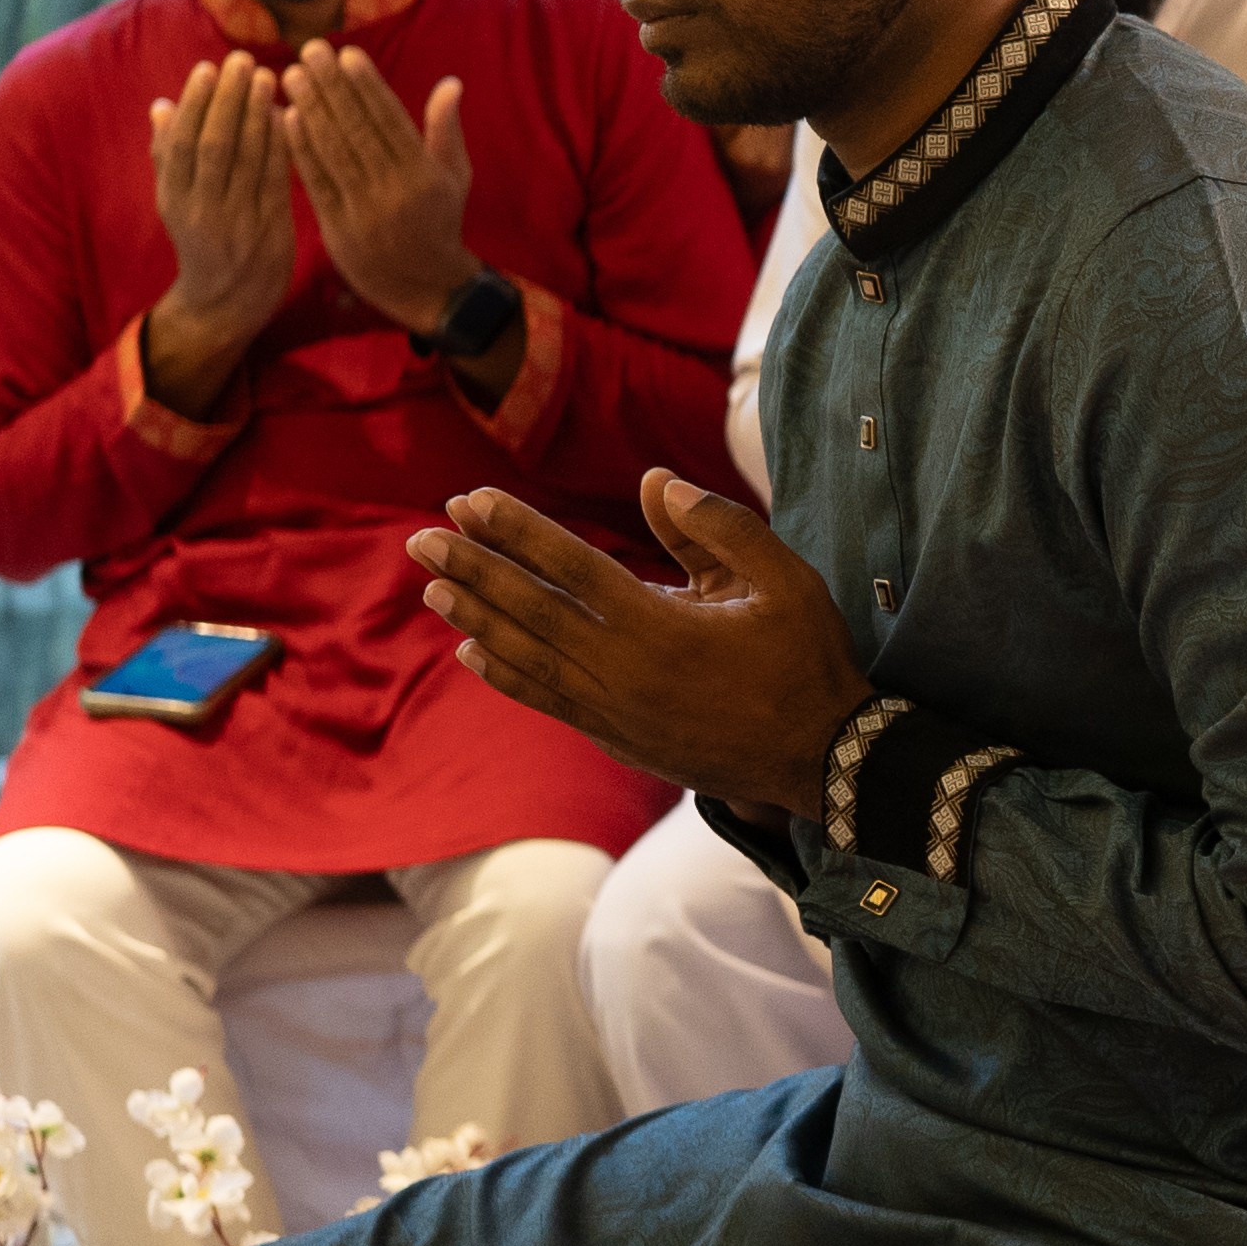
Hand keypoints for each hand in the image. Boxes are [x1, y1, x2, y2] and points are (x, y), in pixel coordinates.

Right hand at [145, 57, 298, 415]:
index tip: (208, 68)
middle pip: (214, 145)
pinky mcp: (271, 231)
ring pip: (248, 160)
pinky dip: (281, 146)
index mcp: (173, 199)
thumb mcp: (175, 201)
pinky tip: (288, 115)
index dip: (195, 103)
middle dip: (228, 100)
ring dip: (258, 115)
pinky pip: (276, 180)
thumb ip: (169, 156)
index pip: (181, 143)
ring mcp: (238, 223)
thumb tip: (161, 106)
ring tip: (267, 77)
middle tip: (241, 61)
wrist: (226, 305)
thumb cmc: (202, 240)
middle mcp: (202, 210)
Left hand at [285, 49, 480, 338]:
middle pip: (357, 128)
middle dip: (331, 86)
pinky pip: (315, 180)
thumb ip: (447, 130)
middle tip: (309, 51)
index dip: (366, 85)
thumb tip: (451, 83)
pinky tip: (286, 117)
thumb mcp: (455, 177)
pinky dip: (300, 148)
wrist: (425, 287)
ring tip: (290, 75)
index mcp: (424, 174)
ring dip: (309, 109)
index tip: (346, 54)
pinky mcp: (338, 227)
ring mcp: (364, 209)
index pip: (390, 120)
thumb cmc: (440, 222)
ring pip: (332, 150)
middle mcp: (394, 189)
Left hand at [408, 470, 870, 815]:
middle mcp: (624, 670)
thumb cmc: (809, 662)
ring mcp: (616, 712)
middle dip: (474, 569)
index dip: (516, 530)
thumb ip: (720, 528)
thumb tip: (654, 483)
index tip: (469, 501)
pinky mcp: (619, 739)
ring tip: (433, 586)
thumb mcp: (785, 580)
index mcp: (661, 626)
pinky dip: (506, 675)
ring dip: (477, 618)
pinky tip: (474, 653)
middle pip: (532, 611)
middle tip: (422, 538)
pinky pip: (548, 700)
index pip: (571, 566)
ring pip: (529, 658)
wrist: (823, 762)